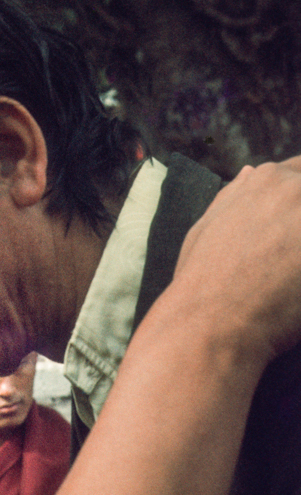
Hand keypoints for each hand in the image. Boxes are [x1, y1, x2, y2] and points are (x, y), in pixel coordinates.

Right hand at [174, 155, 300, 361]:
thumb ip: (234, 196)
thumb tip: (250, 172)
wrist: (213, 322)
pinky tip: (298, 288)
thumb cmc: (203, 279)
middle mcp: (297, 190)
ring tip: (293, 270)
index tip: (293, 231)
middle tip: (293, 257)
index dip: (299, 205)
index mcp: (267, 180)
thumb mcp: (205, 228)